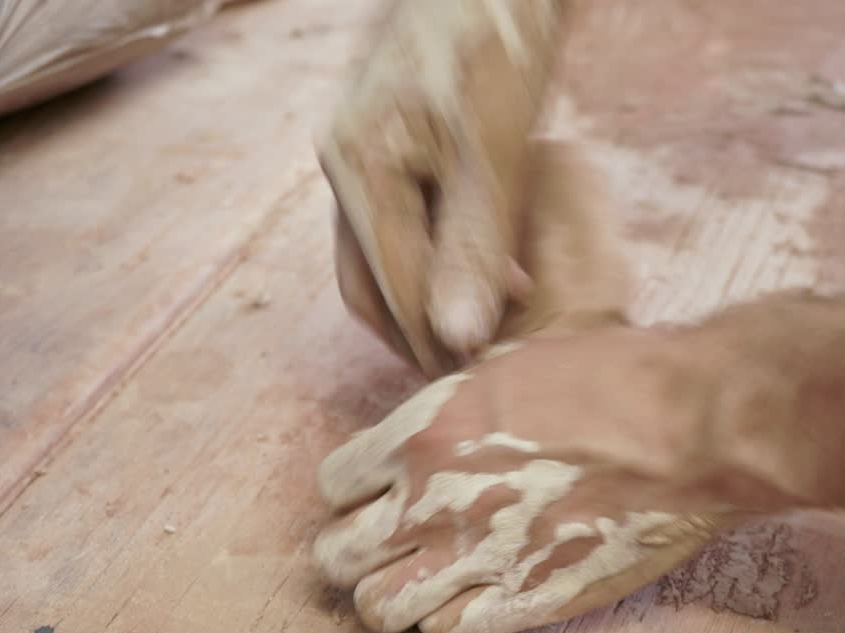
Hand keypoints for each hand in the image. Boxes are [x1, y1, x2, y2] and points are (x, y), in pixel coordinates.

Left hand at [312, 328, 745, 632]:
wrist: (689, 425)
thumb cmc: (614, 379)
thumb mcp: (512, 365)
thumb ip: (456, 409)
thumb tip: (437, 433)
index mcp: (425, 430)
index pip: (333, 484)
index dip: (355, 494)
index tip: (380, 495)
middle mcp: (433, 498)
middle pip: (337, 556)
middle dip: (359, 552)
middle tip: (393, 546)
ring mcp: (476, 556)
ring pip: (377, 609)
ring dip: (396, 597)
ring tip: (428, 582)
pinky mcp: (525, 601)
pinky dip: (450, 625)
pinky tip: (477, 601)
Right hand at [321, 0, 565, 374]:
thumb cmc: (496, 41)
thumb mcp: (492, 149)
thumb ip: (472, 243)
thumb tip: (455, 336)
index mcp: (358, 169)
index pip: (391, 288)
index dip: (434, 341)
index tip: (477, 378)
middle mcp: (348, 164)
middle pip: (371, 280)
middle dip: (420, 331)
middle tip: (474, 369)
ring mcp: (367, 151)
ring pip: (386, 254)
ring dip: (430, 297)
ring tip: (485, 329)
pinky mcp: (395, 140)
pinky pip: (405, 219)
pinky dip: (439, 256)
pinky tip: (485, 268)